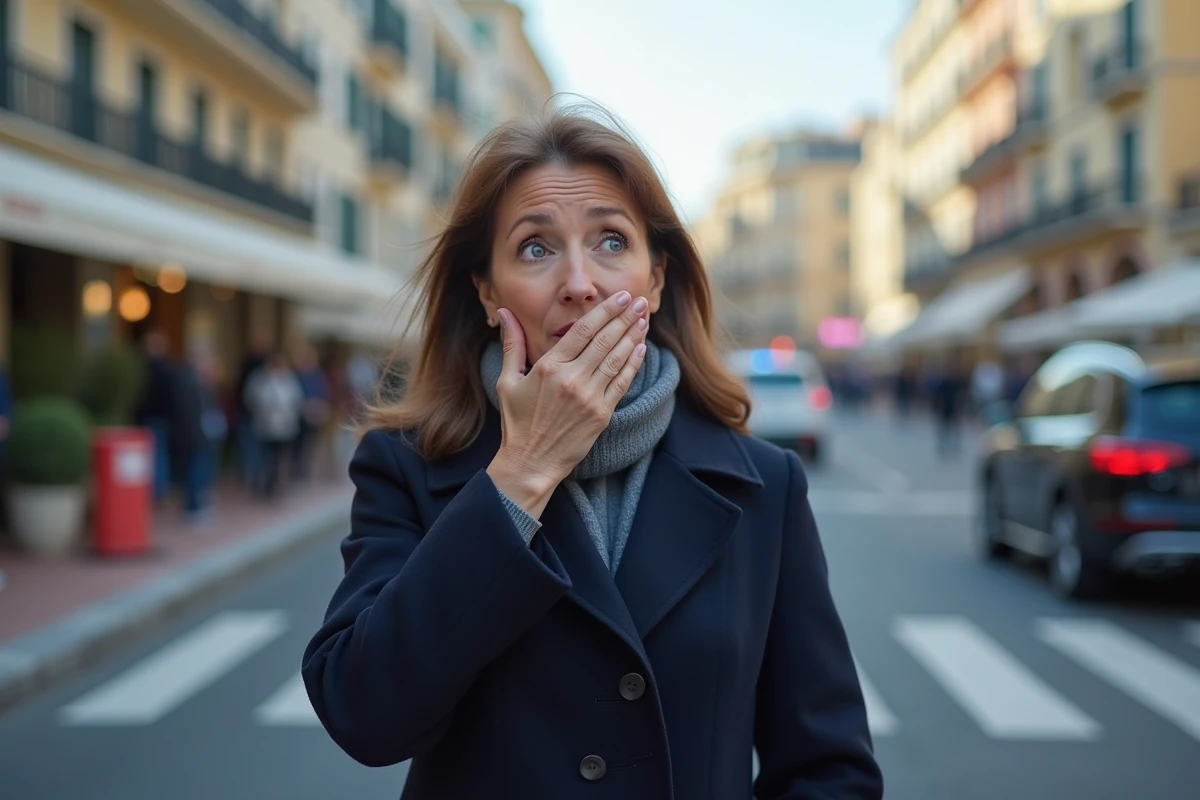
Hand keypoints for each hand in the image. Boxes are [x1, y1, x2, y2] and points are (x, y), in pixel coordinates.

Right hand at [486, 291, 649, 518]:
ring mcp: (589, 397)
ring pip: (617, 359)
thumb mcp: (507, 381)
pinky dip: (633, 364)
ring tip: (644, 319)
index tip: (620, 297)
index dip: (605, 311)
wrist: (531, 463)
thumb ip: (512, 344)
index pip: (583, 330)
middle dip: (625, 317)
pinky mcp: (602, 414)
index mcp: (549, 367)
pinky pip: (622, 383)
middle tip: (640, 301)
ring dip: (633, 336)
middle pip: (605, 340)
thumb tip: (504, 312)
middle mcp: (571, 379)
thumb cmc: (517, 422)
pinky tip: (640, 349)